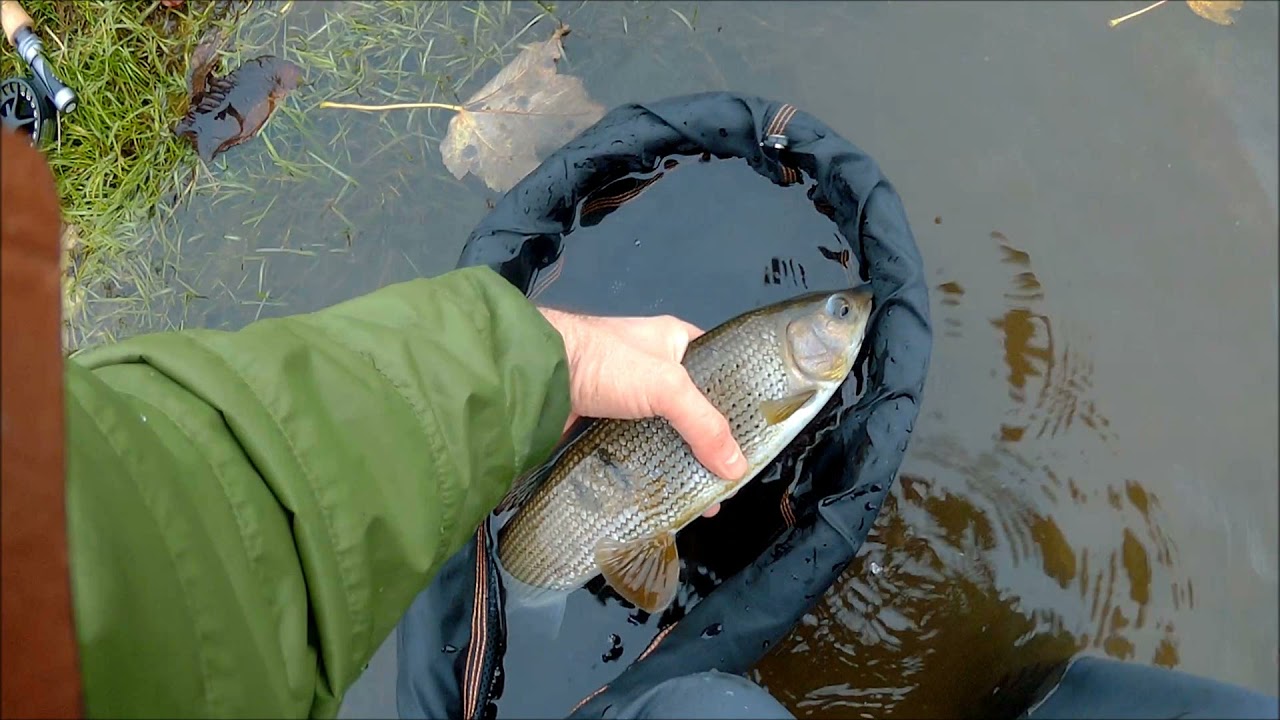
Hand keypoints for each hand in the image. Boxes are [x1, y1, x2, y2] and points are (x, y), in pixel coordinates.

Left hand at [538, 307, 747, 516]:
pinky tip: (667, 496)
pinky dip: (651, 472)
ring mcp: (628, 401)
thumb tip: (736, 468)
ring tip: (704, 500)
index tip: (754, 439)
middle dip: (711, 446)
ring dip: (681, 465)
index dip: (737, 403)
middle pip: (694, 412)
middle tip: (728, 481)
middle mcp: (654, 369)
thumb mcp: (666, 386)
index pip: (719, 370)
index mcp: (675, 342)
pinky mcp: (606, 427)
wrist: (537, 376)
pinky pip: (637, 452)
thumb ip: (704, 425)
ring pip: (665, 436)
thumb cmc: (605, 361)